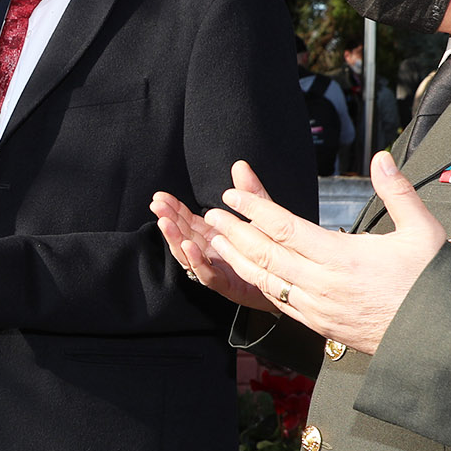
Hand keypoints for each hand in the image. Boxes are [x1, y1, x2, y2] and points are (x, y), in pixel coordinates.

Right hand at [150, 161, 280, 312]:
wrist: (293, 280)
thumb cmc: (274, 248)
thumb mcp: (261, 214)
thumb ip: (248, 192)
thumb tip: (240, 165)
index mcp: (214, 236)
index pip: (187, 221)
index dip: (173, 209)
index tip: (161, 197)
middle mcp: (211, 253)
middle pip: (182, 236)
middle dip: (168, 221)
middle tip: (158, 207)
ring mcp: (216, 269)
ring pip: (188, 255)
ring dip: (175, 239)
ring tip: (166, 224)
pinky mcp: (227, 285)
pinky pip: (207, 274)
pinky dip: (196, 261)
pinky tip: (188, 246)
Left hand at [200, 152, 446, 353]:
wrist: (439, 338)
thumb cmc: (433, 283)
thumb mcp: (422, 231)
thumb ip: (397, 192)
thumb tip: (380, 158)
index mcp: (344, 257)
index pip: (285, 229)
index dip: (254, 210)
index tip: (232, 196)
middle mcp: (324, 284)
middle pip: (266, 254)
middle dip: (235, 232)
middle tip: (212, 214)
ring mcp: (318, 308)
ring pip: (267, 280)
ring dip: (239, 259)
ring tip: (217, 241)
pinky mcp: (319, 325)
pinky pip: (279, 302)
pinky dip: (259, 284)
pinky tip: (249, 273)